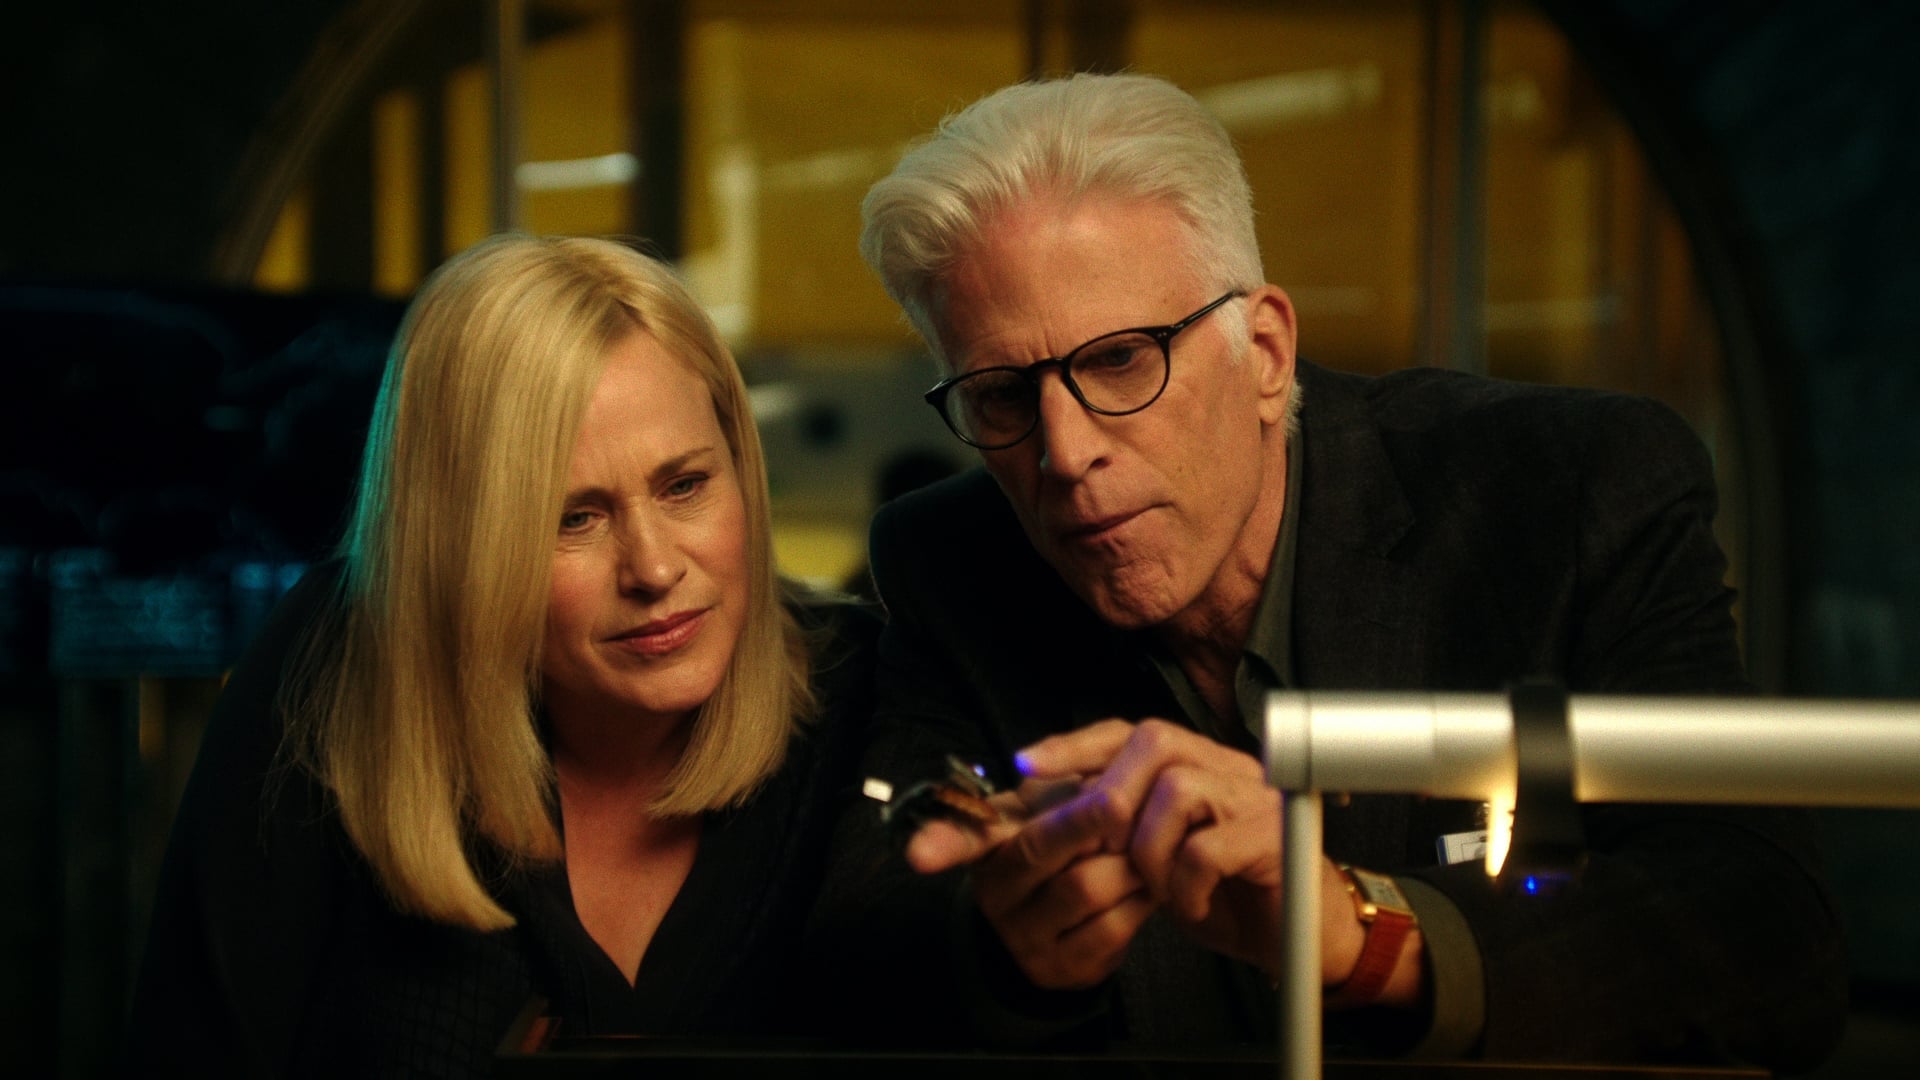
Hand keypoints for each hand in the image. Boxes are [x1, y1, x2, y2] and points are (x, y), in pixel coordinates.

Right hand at [906, 775, 1155, 988]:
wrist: (1092, 915)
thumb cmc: (1074, 838)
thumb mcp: (1058, 797)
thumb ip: (1057, 768)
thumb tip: (1036, 765)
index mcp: (990, 841)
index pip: (961, 837)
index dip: (939, 843)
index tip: (918, 856)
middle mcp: (996, 891)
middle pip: (1037, 849)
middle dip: (1085, 820)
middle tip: (1120, 802)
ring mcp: (1025, 936)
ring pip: (1085, 886)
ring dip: (1126, 862)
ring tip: (1142, 845)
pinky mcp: (1062, 969)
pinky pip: (1113, 927)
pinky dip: (1139, 899)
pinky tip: (1145, 885)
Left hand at [1017, 719, 1286, 976]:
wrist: (1304, 940)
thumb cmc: (1227, 893)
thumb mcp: (1157, 859)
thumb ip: (1115, 830)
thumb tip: (1042, 811)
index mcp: (1196, 763)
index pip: (1127, 730)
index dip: (1074, 744)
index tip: (1026, 766)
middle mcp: (1227, 766)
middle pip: (1154, 740)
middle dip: (1110, 796)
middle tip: (1103, 850)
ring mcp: (1255, 796)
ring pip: (1177, 789)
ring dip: (1150, 850)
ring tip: (1158, 888)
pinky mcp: (1275, 837)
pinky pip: (1206, 848)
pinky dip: (1184, 884)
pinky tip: (1190, 904)